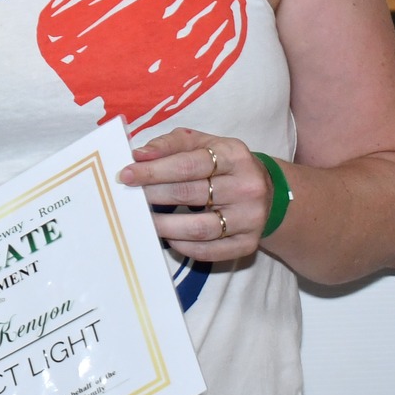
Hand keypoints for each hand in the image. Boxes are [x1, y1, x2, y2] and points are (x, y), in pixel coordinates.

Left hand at [118, 128, 271, 262]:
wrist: (268, 193)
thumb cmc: (224, 164)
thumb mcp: (203, 143)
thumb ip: (171, 144)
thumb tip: (139, 155)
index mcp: (234, 155)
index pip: (188, 164)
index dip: (154, 170)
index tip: (126, 175)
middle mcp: (247, 187)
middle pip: (191, 194)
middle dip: (154, 196)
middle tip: (130, 198)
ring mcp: (251, 218)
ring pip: (200, 228)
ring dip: (165, 225)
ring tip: (145, 220)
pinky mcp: (248, 244)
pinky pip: (210, 251)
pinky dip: (184, 246)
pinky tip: (168, 237)